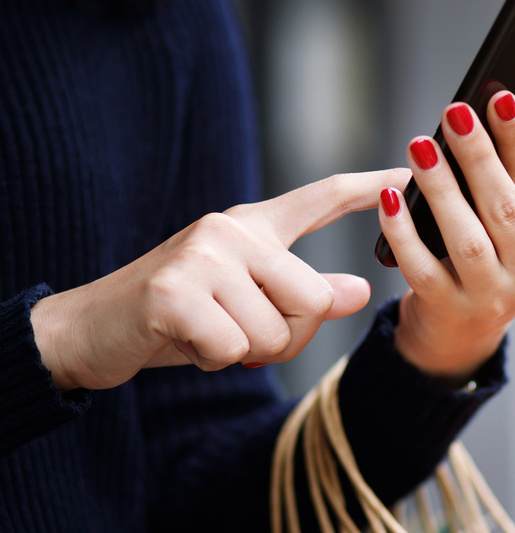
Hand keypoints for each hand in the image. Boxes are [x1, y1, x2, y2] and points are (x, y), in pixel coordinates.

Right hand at [31, 169, 410, 391]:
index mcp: (253, 228)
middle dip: (289, 336)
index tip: (406, 171)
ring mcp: (202, 256)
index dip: (367, 188)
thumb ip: (303, 293)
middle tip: (241, 332)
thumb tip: (361, 290)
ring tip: (207, 332)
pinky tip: (186, 341)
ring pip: (278, 332)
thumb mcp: (249, 301)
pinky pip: (235, 348)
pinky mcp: (176, 292)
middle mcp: (231, 230)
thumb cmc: (179, 317)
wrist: (91, 329)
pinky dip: (214, 360)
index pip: (320, 199)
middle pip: (315, 300)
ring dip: (246, 352)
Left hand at [378, 92, 514, 384]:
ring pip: (467, 239)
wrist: (462, 331)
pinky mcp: (451, 311)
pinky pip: (423, 268)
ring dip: (441, 189)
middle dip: (479, 156)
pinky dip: (404, 232)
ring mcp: (493, 298)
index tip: (499, 96)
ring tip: (420, 147)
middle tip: (455, 113)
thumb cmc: (491, 256)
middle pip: (503, 208)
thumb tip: (500, 106)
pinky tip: (389, 198)